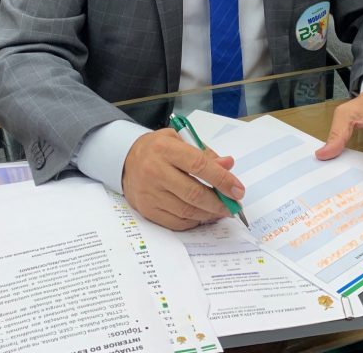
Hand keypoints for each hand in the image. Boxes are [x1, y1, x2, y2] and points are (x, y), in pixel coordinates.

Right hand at [122, 128, 245, 230]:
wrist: (124, 159)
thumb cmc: (157, 148)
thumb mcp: (179, 140)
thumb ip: (205, 153)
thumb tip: (228, 165)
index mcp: (165, 149)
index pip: (199, 166)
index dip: (222, 180)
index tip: (238, 190)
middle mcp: (155, 171)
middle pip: (194, 193)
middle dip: (219, 202)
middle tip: (234, 206)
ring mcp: (149, 192)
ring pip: (186, 211)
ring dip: (209, 214)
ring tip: (222, 211)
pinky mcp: (146, 209)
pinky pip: (175, 222)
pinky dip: (194, 221)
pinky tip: (203, 215)